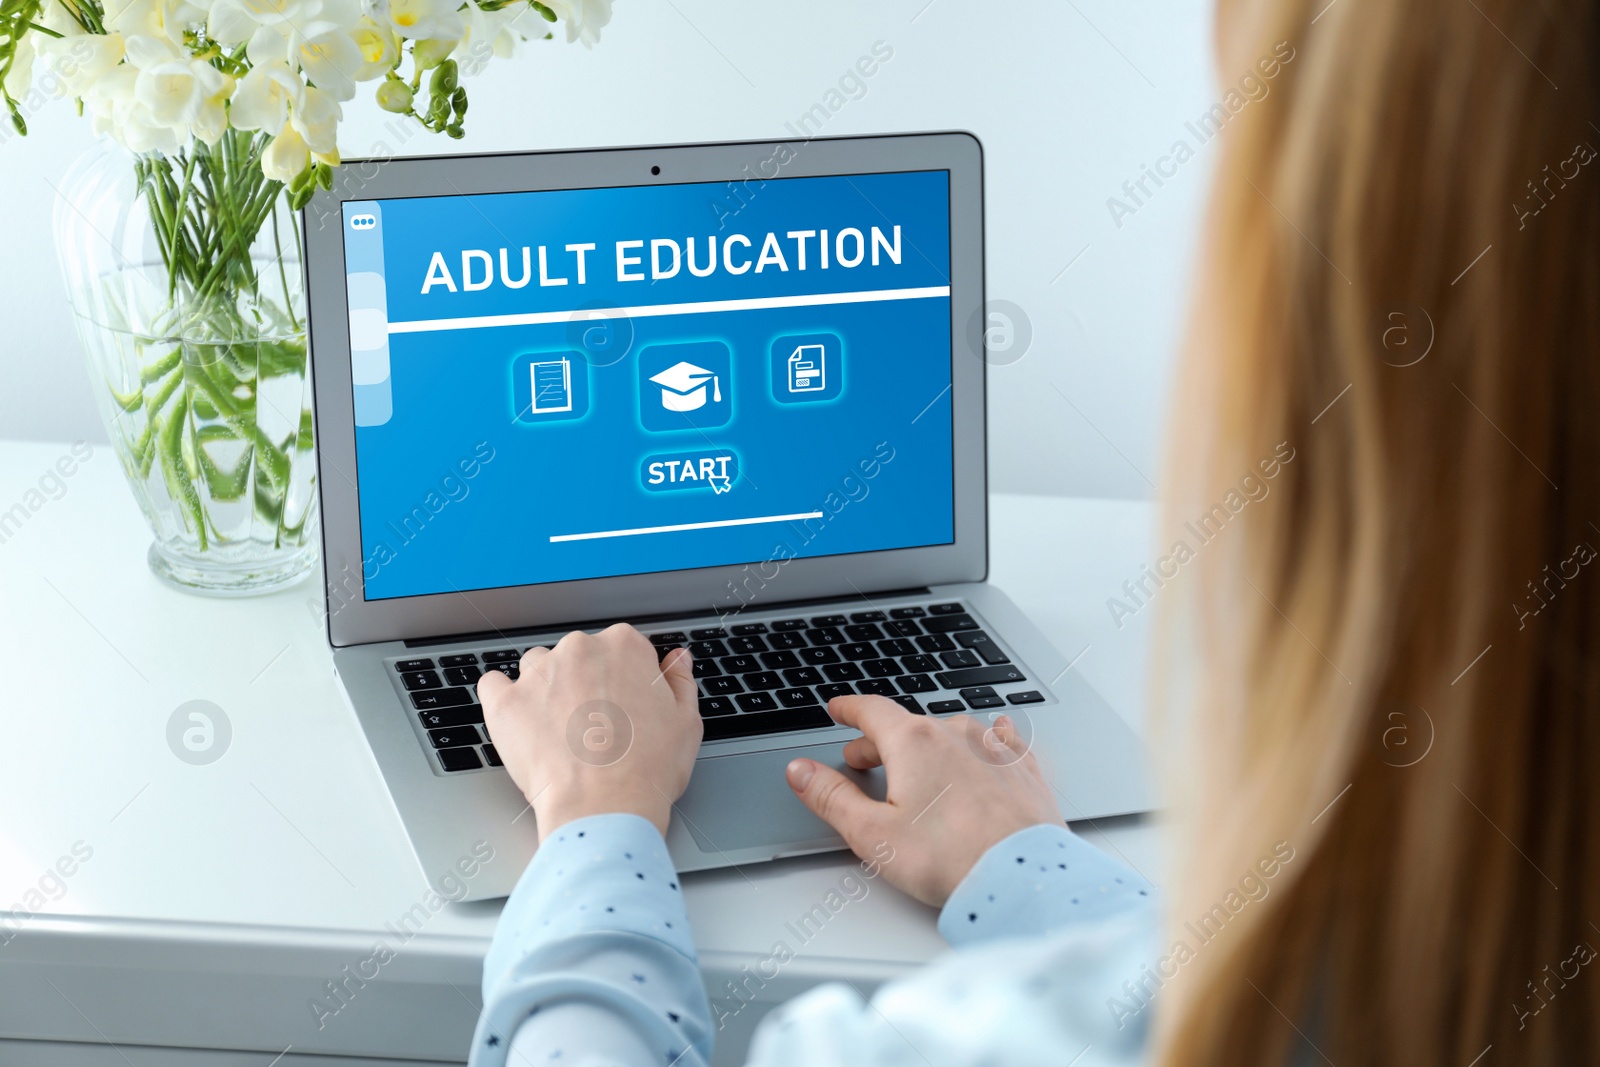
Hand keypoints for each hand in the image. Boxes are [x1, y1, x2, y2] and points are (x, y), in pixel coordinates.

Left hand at [478, 624, 701, 840]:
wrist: (604, 808)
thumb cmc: (647, 770)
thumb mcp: (686, 722)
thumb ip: (679, 682)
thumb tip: (676, 661)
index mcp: (624, 647)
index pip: (622, 648)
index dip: (625, 680)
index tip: (625, 704)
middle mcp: (579, 649)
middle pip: (579, 656)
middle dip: (585, 683)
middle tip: (595, 725)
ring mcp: (539, 674)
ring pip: (538, 668)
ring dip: (546, 689)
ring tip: (559, 731)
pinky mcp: (505, 702)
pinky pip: (494, 686)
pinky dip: (503, 699)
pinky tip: (519, 721)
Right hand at [785, 696, 1061, 906]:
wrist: (1022, 877)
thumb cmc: (950, 859)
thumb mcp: (872, 833)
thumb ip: (831, 797)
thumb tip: (800, 772)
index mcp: (914, 743)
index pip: (872, 711)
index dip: (849, 709)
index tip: (839, 709)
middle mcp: (955, 735)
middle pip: (908, 726)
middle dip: (881, 740)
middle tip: (863, 758)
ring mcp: (993, 750)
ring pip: (952, 732)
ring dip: (928, 744)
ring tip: (918, 762)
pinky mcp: (1023, 770)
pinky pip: (1001, 740)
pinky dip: (987, 738)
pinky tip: (994, 735)